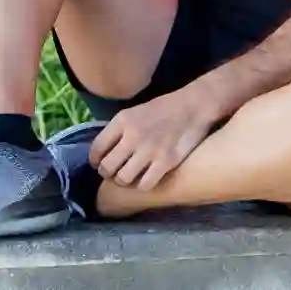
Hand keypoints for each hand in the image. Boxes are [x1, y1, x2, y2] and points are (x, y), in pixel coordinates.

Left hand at [87, 84, 224, 191]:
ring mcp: (149, 150)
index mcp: (122, 121)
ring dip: (124, 181)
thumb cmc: (164, 108)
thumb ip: (119, 130)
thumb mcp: (136, 112)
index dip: (95, 161)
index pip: (96, 149)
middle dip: (108, 173)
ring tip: (130, 177)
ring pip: (123, 179)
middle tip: (115, 173)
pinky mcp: (166, 162)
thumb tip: (104, 153)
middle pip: (107, 168)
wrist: (195, 105)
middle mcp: (132, 136)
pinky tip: (146, 179)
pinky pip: (144, 185)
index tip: (100, 164)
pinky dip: (143, 185)